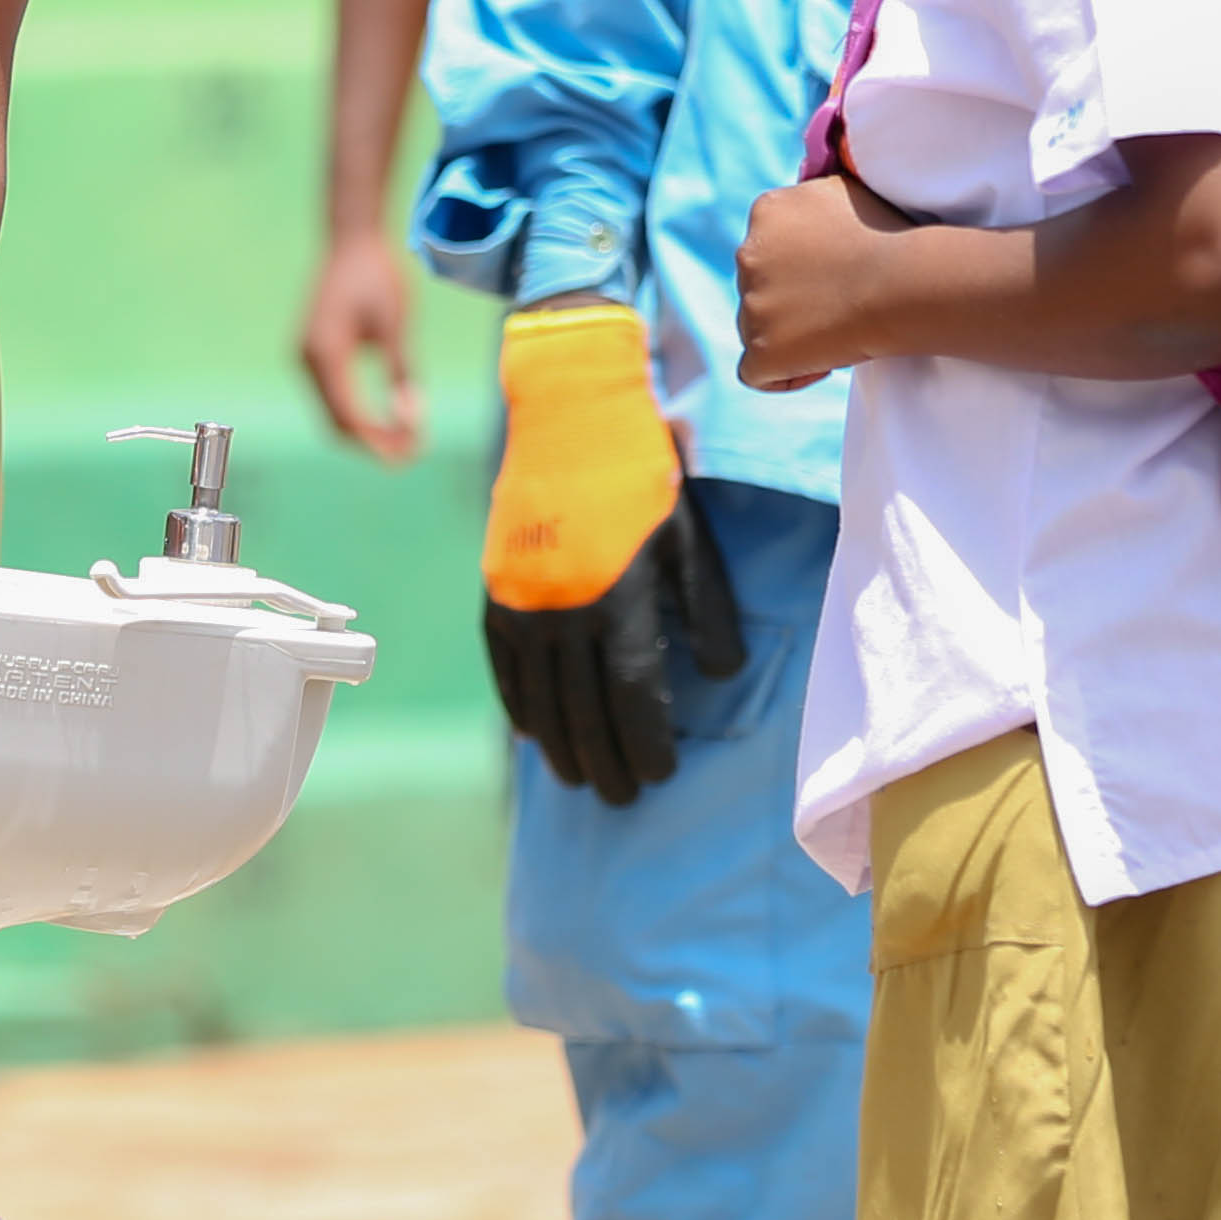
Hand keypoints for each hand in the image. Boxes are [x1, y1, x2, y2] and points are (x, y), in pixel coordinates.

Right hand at [298, 224, 425, 459]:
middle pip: (336, 421)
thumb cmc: (378, 276)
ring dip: (366, 430)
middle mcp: (307, 359)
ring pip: (332, 412)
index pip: (349, 415)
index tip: (409, 455)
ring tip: (405, 438)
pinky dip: (356, 412)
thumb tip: (412, 418)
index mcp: (326, 352)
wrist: (353, 240)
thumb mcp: (396, 323)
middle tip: (411, 453)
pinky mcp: (312, 352)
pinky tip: (386, 417)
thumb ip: (402, 370)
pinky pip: (331, 395)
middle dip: (373, 442)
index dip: (378, 441)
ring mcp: (305, 356)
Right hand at [485, 500, 746, 808]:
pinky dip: (520, 707)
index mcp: (616, 601)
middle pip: (583, 710)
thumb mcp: (688, 539)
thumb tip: (724, 677)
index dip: (646, 741)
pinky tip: (533, 736)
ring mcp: (522, 607)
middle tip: (624, 798)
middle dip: (605, 761)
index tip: (661, 773)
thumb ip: (707, 610)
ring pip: (540, 699)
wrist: (567, 421)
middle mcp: (562, 614)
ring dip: (561, 747)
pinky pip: (504, 669)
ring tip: (580, 780)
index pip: (631, 695)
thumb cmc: (641, 480)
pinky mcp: (496, 595)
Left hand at [733, 168, 913, 392]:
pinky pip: (755, 373)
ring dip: (789, 336)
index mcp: (766, 212)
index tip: (836, 276)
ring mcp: (751, 306)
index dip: (799, 268)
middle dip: (791, 301)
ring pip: (755, 329)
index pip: (766, 246)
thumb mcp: (844, 190)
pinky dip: (783, 374)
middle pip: (757, 288)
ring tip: (837, 334)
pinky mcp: (761, 351)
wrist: (903, 283)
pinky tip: (821, 365)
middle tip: (840, 307)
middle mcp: (748, 254)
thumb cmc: (890, 237)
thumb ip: (811, 198)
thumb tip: (804, 205)